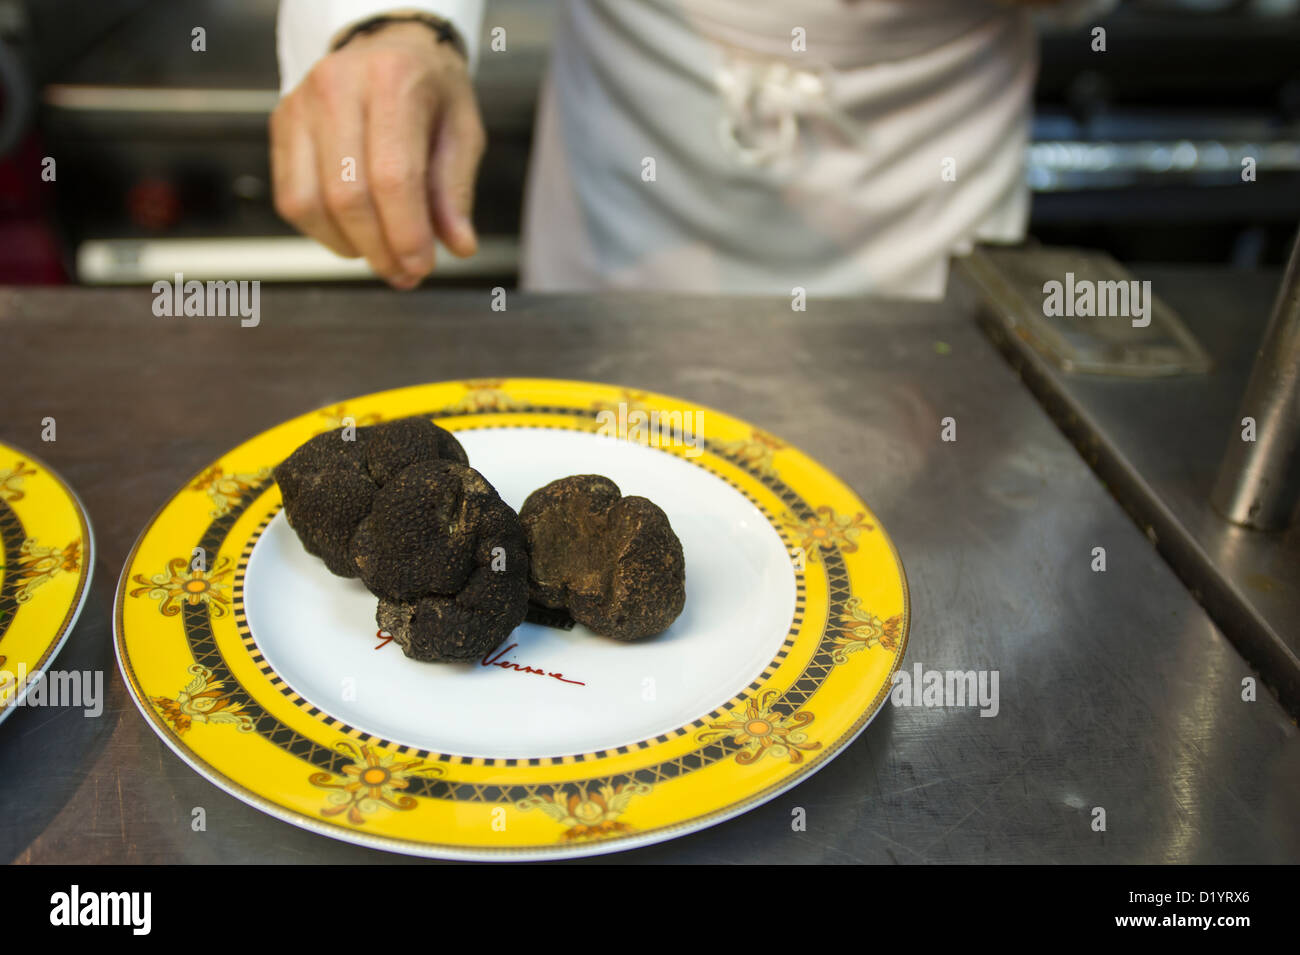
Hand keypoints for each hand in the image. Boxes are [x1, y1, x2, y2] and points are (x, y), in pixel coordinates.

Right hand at [270, 22, 485, 288]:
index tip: (421, 266)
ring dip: (349, 247)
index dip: (405, 233)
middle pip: (347, 196)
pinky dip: (323, 231)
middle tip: (404, 273)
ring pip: (310, 203)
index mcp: (393, 82)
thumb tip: (458, 246)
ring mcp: (301, 105)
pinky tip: (353, 235)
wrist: (388, 46)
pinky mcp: (281, 124)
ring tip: (382, 256)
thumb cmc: (430, 89)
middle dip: (379, 249)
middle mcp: (338, 87)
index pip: (392, 177)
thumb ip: (456, 190)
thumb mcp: (462, 131)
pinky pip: (290, 199)